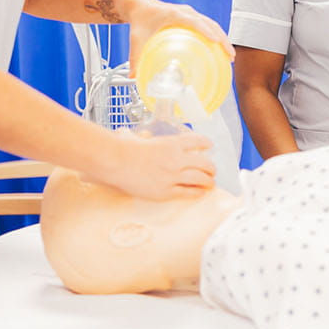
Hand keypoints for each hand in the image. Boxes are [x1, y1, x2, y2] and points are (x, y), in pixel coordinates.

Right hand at [95, 131, 215, 199]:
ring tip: (211, 183)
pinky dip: (196, 192)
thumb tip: (142, 136)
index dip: (206, 143)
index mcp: (172, 143)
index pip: (197, 141)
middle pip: (204, 163)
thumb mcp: (142, 137)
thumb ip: (148, 138)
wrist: (117, 161)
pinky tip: (200, 192)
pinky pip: (187, 192)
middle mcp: (177, 159)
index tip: (209, 145)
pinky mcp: (166, 191)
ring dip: (208, 181)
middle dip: (211, 167)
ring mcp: (173, 175)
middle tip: (212, 170)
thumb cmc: (125, 148)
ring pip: (200, 178)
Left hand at [127, 0, 234, 76]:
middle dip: (222, 38)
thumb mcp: (137, 39)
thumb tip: (133, 77)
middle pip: (210, 23)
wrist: (140, 5)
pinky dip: (216, 37)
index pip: (194, 21)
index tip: (216, 41)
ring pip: (212, 24)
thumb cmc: (140, 20)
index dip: (206, 31)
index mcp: (174, 14)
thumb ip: (135, 57)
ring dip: (223, 38)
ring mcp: (191, 14)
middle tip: (230, 55)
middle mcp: (186, 12)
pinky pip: (208, 26)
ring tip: (230, 55)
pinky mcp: (192, 18)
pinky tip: (219, 52)